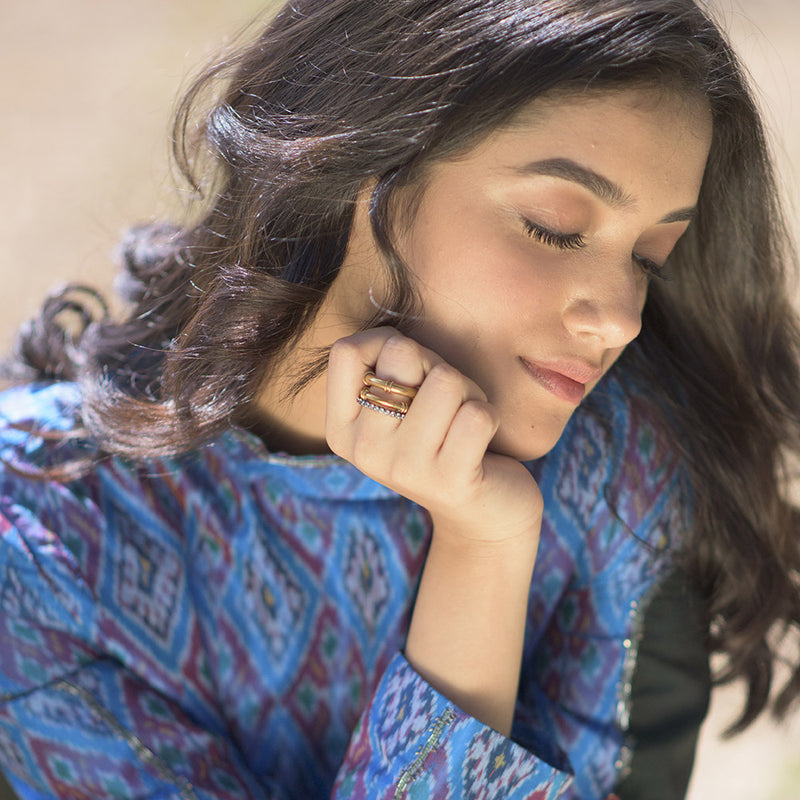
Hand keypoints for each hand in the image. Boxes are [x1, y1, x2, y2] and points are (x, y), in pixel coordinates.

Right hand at [326, 327, 542, 549]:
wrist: (480, 517)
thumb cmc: (442, 440)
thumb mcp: (402, 405)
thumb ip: (390, 367)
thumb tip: (397, 342)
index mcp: (342, 429)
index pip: (345, 352)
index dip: (387, 342)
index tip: (410, 370)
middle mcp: (365, 451)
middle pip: (401, 354)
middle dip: (436, 364)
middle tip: (445, 400)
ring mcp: (405, 469)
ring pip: (446, 380)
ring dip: (468, 392)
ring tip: (463, 421)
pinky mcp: (450, 481)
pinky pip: (477, 414)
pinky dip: (489, 415)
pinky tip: (480, 441)